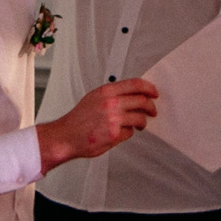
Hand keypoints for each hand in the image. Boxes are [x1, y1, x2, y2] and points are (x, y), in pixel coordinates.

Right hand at [37, 77, 159, 169]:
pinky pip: (130, 132)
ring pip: (139, 118)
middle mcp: (111, 103)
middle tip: (152, 111)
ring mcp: (114, 119)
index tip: (155, 93)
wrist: (66, 136)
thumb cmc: (79, 119)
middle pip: (142, 101)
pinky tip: (120, 133)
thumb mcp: (94, 97)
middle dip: (151, 107)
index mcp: (107, 91)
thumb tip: (132, 94)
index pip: (136, 84)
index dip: (149, 88)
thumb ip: (113, 94)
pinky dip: (128, 133)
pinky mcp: (114, 134)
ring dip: (142, 122)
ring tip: (140, 125)